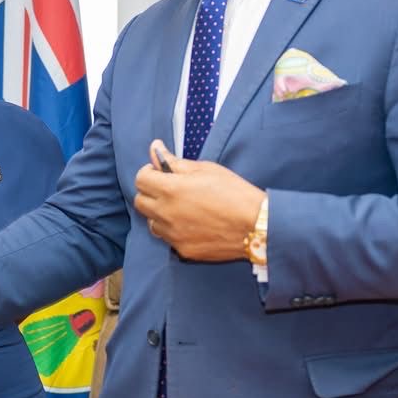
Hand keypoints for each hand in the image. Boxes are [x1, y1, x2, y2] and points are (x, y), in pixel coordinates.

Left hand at [133, 140, 264, 261]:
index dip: (149, 172)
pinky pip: (168, 238)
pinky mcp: (183, 249)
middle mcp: (167, 213)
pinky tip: (192, 224)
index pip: (140, 179)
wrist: (256, 226)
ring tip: (181, 208)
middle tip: (169, 189)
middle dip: (150, 192)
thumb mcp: (206, 169)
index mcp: (171, 189)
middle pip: (140, 202)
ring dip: (160, 214)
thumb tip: (155, 148)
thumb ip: (175, 162)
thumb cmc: (234, 193)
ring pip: (152, 222)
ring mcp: (173, 234)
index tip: (160, 172)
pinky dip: (174, 230)